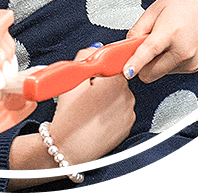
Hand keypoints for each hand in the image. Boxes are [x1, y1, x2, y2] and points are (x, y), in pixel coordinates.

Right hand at [49, 45, 135, 163]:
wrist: (68, 148)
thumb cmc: (70, 116)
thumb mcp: (73, 79)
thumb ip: (85, 56)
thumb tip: (95, 48)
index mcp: (116, 82)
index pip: (115, 64)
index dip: (102, 68)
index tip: (96, 72)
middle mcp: (127, 97)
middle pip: (117, 80)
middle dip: (103, 83)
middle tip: (86, 92)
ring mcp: (129, 114)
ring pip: (119, 97)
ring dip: (108, 98)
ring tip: (90, 107)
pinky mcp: (127, 128)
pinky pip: (121, 112)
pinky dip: (111, 113)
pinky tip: (96, 118)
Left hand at [123, 0, 197, 82]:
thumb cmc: (188, 2)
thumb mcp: (156, 7)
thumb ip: (138, 28)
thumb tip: (126, 45)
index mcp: (171, 32)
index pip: (148, 53)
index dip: (134, 64)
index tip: (126, 72)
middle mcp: (183, 50)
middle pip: (150, 72)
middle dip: (141, 63)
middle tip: (142, 46)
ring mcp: (191, 61)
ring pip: (159, 72)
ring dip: (156, 61)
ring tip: (165, 39)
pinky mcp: (195, 67)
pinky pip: (171, 70)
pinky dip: (167, 61)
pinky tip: (175, 44)